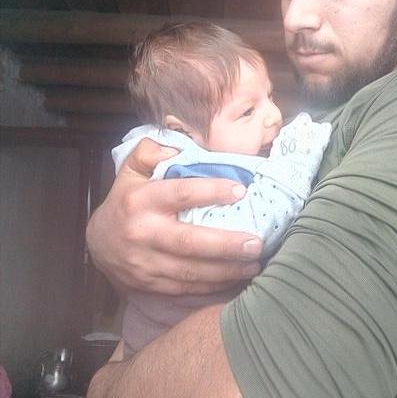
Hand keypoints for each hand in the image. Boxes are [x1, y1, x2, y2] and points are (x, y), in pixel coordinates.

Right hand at [86, 138, 262, 293]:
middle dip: (226, 245)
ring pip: (191, 272)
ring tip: (254, 263)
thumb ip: (150, 152)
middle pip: (190, 242)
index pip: (180, 194)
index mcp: (141, 200)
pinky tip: (234, 279)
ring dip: (226, 271)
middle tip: (256, 242)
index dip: (211, 192)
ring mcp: (145, 263)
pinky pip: (185, 289)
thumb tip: (178, 149)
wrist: (97, 242)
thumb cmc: (125, 200)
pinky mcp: (149, 284)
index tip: (240, 191)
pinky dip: (212, 287)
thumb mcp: (131, 169)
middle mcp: (143, 233)